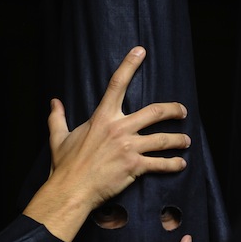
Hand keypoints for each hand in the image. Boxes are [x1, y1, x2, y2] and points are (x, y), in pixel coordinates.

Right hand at [24, 46, 190, 241]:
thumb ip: (57, 118)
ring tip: (186, 141)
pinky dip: (173, 164)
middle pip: (154, 112)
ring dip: (178, 140)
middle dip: (173, 110)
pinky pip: (160, 163)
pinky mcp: (134, 167)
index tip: (141, 51)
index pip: (117, 84)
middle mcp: (119, 129)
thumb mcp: (59, 137)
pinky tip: (181, 164)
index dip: (129, 65)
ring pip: (163, 139)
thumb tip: (54, 102)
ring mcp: (129, 147)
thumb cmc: (65, 166)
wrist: (71, 190)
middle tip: (183, 111)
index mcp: (102, 118)